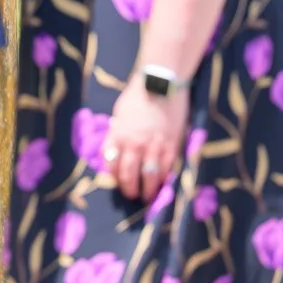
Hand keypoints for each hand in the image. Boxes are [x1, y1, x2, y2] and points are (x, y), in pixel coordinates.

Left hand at [103, 78, 187, 201]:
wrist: (161, 85)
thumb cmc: (138, 96)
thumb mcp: (120, 114)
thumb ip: (117, 133)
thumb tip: (115, 148)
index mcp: (118, 135)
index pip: (110, 163)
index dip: (113, 176)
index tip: (116, 182)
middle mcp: (134, 144)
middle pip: (127, 174)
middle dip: (128, 189)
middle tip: (130, 195)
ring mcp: (153, 147)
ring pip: (148, 177)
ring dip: (146, 191)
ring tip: (147, 198)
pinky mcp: (171, 147)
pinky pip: (165, 171)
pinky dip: (162, 181)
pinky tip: (161, 186)